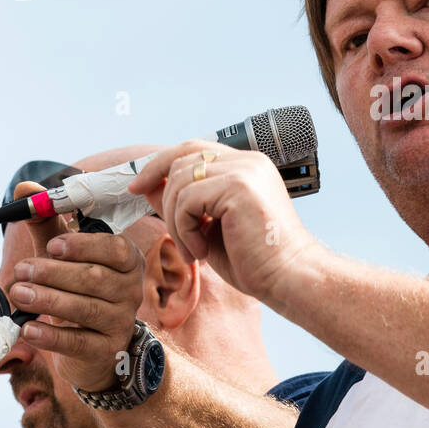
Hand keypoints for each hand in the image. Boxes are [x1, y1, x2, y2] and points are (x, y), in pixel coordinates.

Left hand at [10, 232, 144, 391]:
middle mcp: (131, 290)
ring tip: (17, 293)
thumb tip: (24, 190)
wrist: (91, 348)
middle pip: (95, 278)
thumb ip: (46, 225)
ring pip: (86, 309)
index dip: (84, 246)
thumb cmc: (77, 291)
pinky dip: (51, 336)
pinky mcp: (106, 350)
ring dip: (48, 300)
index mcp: (127, 261)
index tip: (52, 246)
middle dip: (54, 273)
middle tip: (21, 270)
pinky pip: (77, 342)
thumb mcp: (63, 257)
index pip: (116, 249)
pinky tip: (28, 328)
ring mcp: (121, 322)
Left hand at [127, 140, 320, 304]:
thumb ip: (182, 204)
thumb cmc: (256, 261)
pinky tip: (202, 251)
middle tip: (170, 231)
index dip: (160, 164)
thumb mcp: (208, 228)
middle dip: (162, 193)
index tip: (138, 187)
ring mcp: (245, 170)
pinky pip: (187, 200)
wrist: (289, 278)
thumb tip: (147, 187)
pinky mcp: (238, 186)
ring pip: (180, 181)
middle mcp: (247, 161)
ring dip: (175, 221)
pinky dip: (184, 229)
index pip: (193, 149)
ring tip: (194, 249)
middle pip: (182, 157)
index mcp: (247, 166)